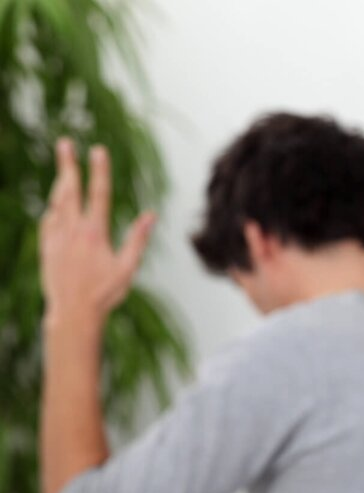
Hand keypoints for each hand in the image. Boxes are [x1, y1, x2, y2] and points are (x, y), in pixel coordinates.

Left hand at [39, 138, 155, 326]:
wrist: (72, 313)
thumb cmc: (104, 294)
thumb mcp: (128, 268)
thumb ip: (138, 239)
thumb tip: (151, 215)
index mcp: (95, 233)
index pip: (99, 194)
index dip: (99, 170)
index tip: (98, 149)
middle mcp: (72, 231)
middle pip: (70, 190)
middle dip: (68, 164)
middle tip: (64, 143)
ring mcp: (56, 239)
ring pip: (56, 203)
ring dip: (60, 183)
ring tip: (63, 168)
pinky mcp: (47, 248)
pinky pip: (48, 221)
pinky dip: (52, 209)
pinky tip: (55, 205)